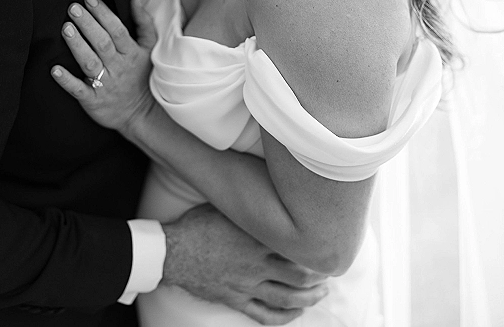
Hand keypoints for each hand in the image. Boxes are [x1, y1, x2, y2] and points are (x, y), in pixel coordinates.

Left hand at [51, 0, 157, 133]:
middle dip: (87, 24)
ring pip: (90, 63)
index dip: (103, 14)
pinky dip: (67, 80)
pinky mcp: (94, 100)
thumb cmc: (141, 76)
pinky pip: (79, 90)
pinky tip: (54, 70)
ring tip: (66, 29)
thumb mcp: (149, 48)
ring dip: (77, 46)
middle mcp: (118, 67)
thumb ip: (143, 23)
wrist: (141, 114)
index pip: (117, 30)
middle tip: (73, 8)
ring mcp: (105, 84)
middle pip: (102, 43)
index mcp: (131, 53)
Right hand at [163, 204, 328, 324]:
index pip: (295, 247)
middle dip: (318, 277)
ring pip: (286, 299)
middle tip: (329, 271)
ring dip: (308, 298)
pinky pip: (264, 315)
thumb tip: (270, 190)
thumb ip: (251, 207)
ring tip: (321, 294)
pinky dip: (283, 318)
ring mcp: (247, 285)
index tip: (327, 243)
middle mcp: (256, 264)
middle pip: (298, 276)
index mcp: (256, 239)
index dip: (314, 249)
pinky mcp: (236, 300)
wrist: (174, 252)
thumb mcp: (227, 207)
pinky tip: (295, 314)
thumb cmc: (199, 224)